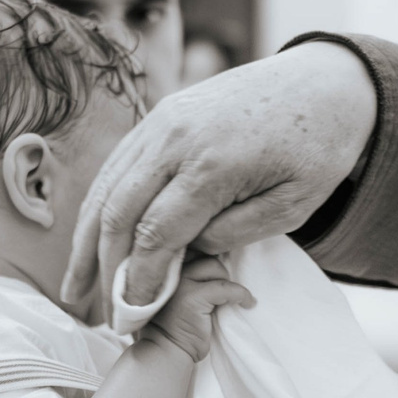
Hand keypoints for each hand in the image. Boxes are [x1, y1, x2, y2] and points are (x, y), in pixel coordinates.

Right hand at [65, 38, 377, 315]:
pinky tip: (94, 238)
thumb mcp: (294, 205)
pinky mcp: (161, 114)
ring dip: (87, 239)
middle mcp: (176, 138)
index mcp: (213, 164)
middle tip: (95, 312)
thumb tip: (188, 249)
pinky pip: (118, 165)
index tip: (130, 316)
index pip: (157, 234)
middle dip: (102, 268)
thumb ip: (237, 232)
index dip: (139, 280)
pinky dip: (101, 207)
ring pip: (108, 186)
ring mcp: (163, 120)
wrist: (322, 81)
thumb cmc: (318, 148)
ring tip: (76, 285)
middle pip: (119, 211)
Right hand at [140, 256, 255, 361]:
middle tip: (224, 289)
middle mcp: (169, 271)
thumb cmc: (174, 325)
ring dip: (227, 281)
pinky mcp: (193, 297)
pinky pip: (226, 288)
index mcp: (164, 268)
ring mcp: (180, 283)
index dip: (209, 255)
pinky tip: (247, 303)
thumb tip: (219, 261)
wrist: (166, 351)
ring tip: (231, 297)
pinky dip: (241, 294)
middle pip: (205, 255)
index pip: (191, 248)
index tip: (221, 268)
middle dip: (219, 271)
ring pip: (215, 267)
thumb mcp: (178, 293)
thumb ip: (189, 276)